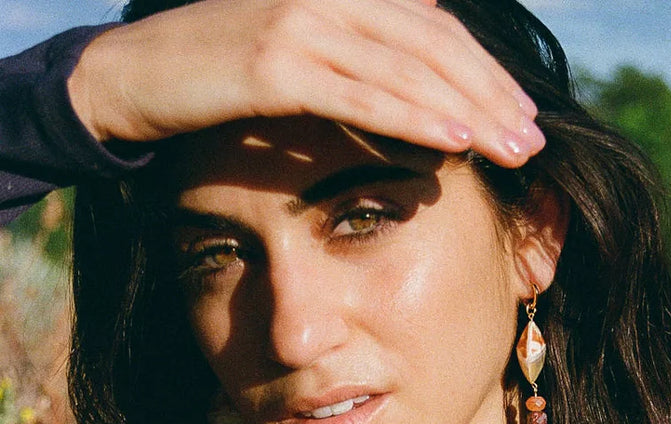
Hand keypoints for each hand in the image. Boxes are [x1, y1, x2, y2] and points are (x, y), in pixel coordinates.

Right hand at [67, 0, 542, 167]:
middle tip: (534, 141)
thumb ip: (356, 58)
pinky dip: (413, 116)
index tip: (523, 117)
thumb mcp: (297, 59)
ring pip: (408, 68)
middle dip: (491, 94)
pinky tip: (455, 142)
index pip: (435, 31)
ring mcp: (304, 24)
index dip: (485, 73)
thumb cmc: (218, 78)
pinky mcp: (275, 62)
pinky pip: (361, 93)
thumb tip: (415, 72)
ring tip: (513, 149)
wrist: (133, 76)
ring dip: (468, 110)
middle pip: (435, 46)